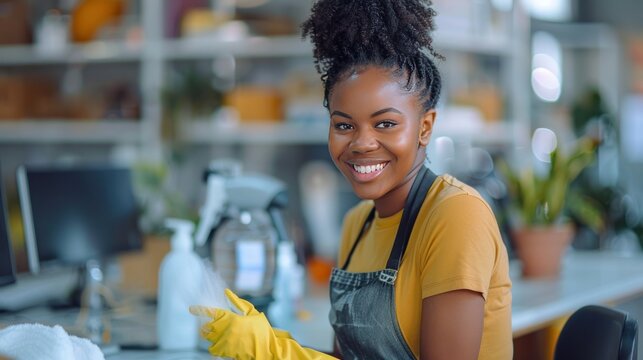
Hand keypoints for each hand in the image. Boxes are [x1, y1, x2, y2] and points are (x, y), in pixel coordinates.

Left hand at [190, 289, 335, 359]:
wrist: (267, 348)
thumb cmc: (261, 329)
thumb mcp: (252, 312)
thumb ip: (238, 302)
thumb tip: (227, 292)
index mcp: (232, 319)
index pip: (212, 312)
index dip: (200, 310)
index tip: (192, 309)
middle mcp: (225, 331)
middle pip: (206, 327)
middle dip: (206, 324)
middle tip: (210, 323)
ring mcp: (225, 343)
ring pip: (209, 338)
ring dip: (211, 334)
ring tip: (219, 333)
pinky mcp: (226, 352)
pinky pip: (213, 349)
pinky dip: (215, 345)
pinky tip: (223, 342)